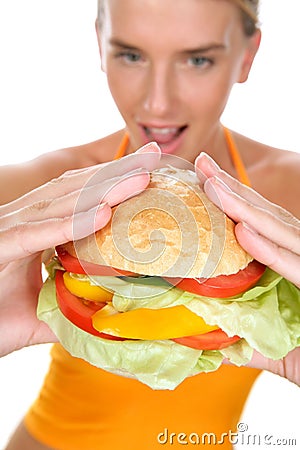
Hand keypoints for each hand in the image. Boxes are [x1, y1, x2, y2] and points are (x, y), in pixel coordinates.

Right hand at [0, 143, 160, 356]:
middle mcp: (23, 220)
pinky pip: (35, 234)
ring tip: (141, 179)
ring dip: (104, 190)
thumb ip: (77, 308)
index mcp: (36, 227)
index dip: (114, 178)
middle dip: (118, 171)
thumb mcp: (45, 310)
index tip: (150, 165)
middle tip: (155, 155)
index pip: (80, 195)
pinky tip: (101, 215)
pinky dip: (69, 224)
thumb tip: (113, 315)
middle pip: (76, 188)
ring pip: (61, 203)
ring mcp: (8, 230)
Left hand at [195, 152, 299, 385]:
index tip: (204, 177)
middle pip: (268, 218)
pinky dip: (271, 251)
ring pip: (282, 234)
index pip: (259, 226)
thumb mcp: (274, 346)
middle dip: (232, 190)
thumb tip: (204, 336)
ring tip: (213, 187)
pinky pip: (297, 268)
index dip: (233, 200)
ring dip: (245, 210)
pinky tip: (244, 233)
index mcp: (291, 263)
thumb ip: (243, 339)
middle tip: (201, 164)